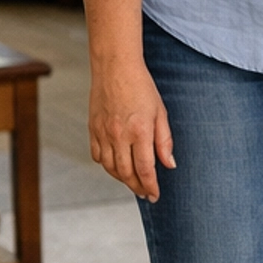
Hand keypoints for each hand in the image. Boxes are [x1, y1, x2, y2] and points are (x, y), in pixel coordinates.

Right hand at [89, 55, 175, 200]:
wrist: (115, 67)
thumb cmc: (141, 87)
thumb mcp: (160, 112)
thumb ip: (164, 141)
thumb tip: (169, 164)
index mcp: (139, 131)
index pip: (145, 168)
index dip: (150, 185)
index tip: (154, 195)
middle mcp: (119, 135)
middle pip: (126, 173)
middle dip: (137, 187)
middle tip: (145, 193)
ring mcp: (103, 133)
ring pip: (110, 168)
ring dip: (122, 179)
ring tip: (133, 182)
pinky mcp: (92, 129)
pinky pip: (98, 156)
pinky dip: (107, 166)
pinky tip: (117, 166)